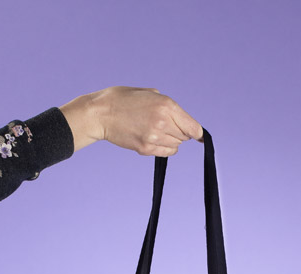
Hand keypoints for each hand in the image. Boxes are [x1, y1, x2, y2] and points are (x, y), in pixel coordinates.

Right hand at [60, 86, 203, 155]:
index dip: (198, 133)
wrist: (100, 113)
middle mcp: (163, 122)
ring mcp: (154, 137)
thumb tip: (179, 118)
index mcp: (166, 105)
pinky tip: (152, 139)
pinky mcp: (145, 148)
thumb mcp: (148, 93)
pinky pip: (165, 153)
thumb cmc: (122, 99)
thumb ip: (166, 105)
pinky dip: (163, 148)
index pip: (193, 127)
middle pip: (185, 136)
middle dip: (179, 132)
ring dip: (171, 141)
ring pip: (176, 146)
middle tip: (165, 126)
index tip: (200, 137)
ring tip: (156, 131)